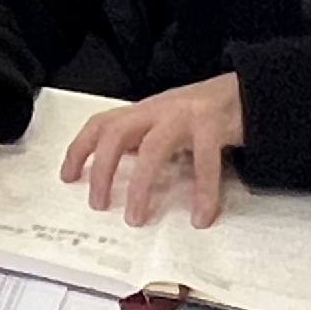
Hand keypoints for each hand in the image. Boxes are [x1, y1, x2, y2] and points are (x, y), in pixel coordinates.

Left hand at [60, 72, 245, 227]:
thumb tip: (116, 166)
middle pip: (117, 132)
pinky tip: (201, 217)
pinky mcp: (213, 127)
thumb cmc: (200, 113)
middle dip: (102, 168)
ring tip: (137, 217)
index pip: (101, 123)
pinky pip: (205, 164)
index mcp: (143, 111)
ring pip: (153, 149)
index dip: (80, 147)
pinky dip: (203, 194)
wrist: (243, 92)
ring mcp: (184, 117)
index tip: (67, 176)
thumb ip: (142, 140)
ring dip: (142, 185)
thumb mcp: (163, 123)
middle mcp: (158, 110)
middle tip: (98, 203)